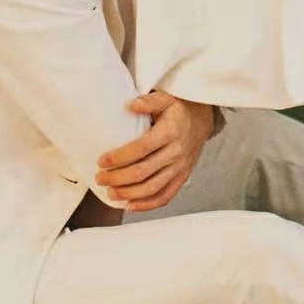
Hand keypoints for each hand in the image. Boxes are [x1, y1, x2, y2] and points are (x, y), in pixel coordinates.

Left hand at [94, 90, 213, 211]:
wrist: (203, 118)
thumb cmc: (180, 108)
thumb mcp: (166, 98)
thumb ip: (149, 101)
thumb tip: (130, 105)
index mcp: (170, 132)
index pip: (141, 148)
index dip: (120, 157)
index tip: (102, 160)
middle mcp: (176, 152)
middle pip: (143, 171)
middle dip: (118, 178)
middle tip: (100, 178)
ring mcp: (180, 167)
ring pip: (152, 188)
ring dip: (129, 194)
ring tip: (110, 193)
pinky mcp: (182, 177)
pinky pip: (165, 196)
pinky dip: (148, 204)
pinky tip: (131, 205)